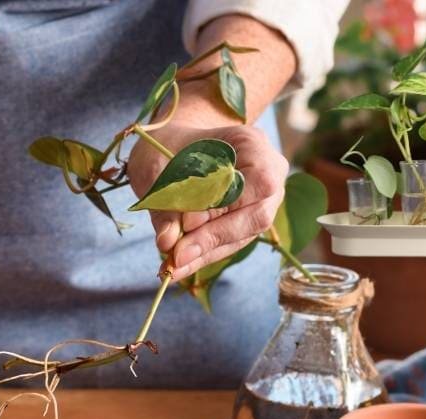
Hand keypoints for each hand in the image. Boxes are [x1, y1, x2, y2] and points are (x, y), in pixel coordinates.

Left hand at [126, 123, 288, 280]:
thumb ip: (164, 202)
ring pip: (242, 235)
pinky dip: (201, 256)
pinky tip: (176, 267)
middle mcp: (268, 173)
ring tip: (171, 268)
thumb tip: (168, 242)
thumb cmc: (165, 146)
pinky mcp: (246, 222)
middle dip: (214, 238)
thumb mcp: (156, 166)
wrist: (172, 146)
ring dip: (205, 253)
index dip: (225, 205)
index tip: (188, 223)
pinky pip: (229, 243)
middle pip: (256, 215)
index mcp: (252, 144)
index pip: (256, 181)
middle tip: (176, 256)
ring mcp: (262, 201)